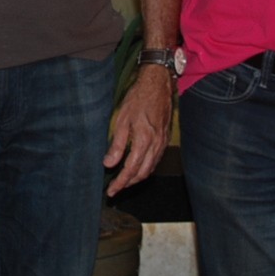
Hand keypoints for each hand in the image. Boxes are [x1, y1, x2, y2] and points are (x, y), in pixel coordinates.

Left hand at [103, 66, 171, 196]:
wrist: (158, 85)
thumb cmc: (138, 99)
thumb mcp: (122, 119)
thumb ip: (117, 144)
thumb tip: (109, 163)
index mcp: (143, 140)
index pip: (130, 170)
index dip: (120, 183)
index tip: (111, 191)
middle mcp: (155, 145)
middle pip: (142, 173)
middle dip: (128, 184)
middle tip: (115, 189)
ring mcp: (162, 142)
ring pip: (150, 169)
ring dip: (137, 178)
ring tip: (124, 181)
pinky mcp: (165, 139)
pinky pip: (156, 160)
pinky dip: (146, 168)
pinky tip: (138, 167)